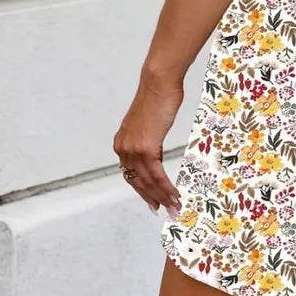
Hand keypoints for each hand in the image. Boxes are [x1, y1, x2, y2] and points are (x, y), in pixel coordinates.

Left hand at [113, 66, 184, 215]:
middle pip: (138, 182)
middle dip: (152, 198)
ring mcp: (133, 150)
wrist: (158, 83)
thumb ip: (148, 140)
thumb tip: (154, 152)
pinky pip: (157, 175)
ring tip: (174, 207)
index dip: (143, 191)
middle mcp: (123, 149)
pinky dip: (166, 188)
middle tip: (165, 211)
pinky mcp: (146, 148)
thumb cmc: (158, 98)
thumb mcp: (149, 124)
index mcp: (121, 144)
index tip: (153, 201)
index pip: (131, 174)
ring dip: (162, 197)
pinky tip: (174, 195)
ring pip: (148, 182)